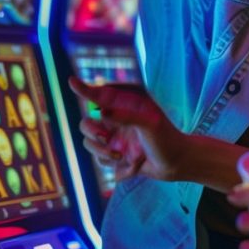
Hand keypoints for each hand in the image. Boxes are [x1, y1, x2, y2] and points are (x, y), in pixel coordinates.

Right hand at [69, 77, 186, 180]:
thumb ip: (126, 116)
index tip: (71, 81)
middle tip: (105, 137)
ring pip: (90, 145)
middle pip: (86, 124)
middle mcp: (117, 120)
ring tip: (122, 157)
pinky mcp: (115, 154)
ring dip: (103, 154)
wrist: (177, 164)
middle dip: (92, 133)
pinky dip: (117, 167)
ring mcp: (115, 138)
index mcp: (126, 106)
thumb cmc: (167, 139)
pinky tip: (135, 166)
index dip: (85, 89)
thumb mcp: (150, 124)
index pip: (101, 96)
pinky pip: (102, 162)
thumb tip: (102, 112)